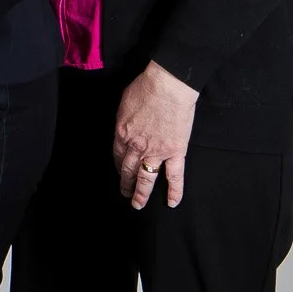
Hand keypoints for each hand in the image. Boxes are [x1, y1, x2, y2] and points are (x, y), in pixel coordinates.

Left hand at [114, 60, 198, 208]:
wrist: (167, 87)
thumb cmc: (145, 89)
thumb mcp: (123, 104)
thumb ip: (123, 120)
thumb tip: (125, 127)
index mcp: (122, 133)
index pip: (117, 155)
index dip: (119, 165)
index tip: (120, 171)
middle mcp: (136, 146)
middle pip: (128, 169)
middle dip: (125, 183)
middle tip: (124, 194)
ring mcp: (156, 151)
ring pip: (146, 177)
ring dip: (141, 193)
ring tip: (138, 204)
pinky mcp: (175, 152)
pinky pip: (174, 176)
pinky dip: (174, 191)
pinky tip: (172, 202)